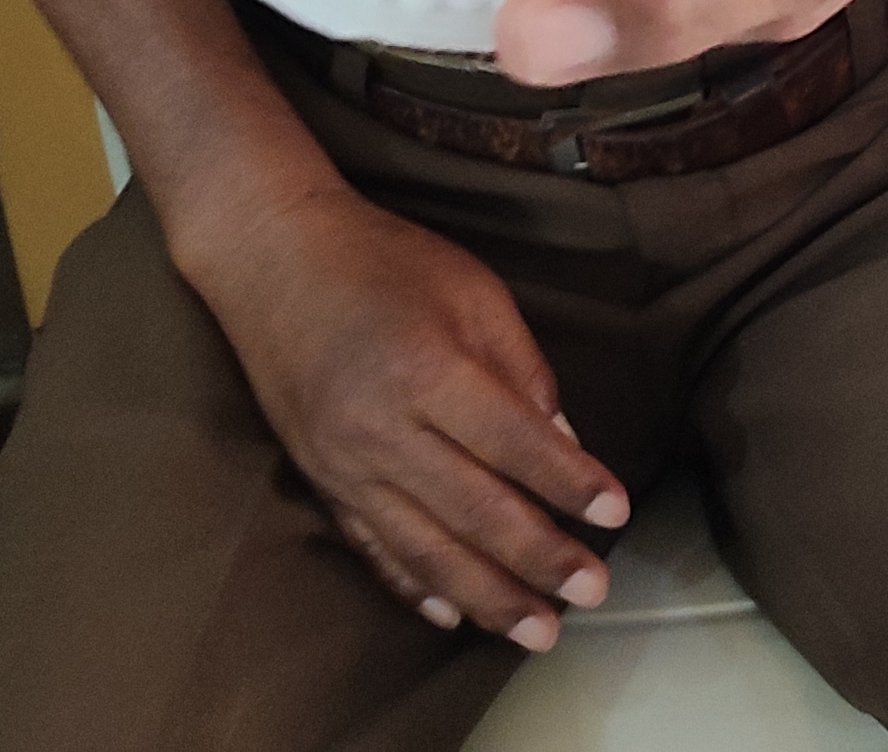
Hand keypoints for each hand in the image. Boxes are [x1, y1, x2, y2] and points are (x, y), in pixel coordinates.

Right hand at [178, 179, 628, 644]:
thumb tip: (564, 443)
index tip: (615, 515)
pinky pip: (371, 548)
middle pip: (473, 510)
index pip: (513, 443)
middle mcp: (382, 428)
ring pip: (424, 547)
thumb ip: (522, 370)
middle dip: (539, 559)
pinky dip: (413, 586)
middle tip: (593, 592)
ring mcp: (343, 464)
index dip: (569, 483)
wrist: (271, 257)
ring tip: (538, 630)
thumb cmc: (384, 262)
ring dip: (487, 596)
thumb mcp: (473, 292)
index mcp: (428, 368)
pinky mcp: (318, 480)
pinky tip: (452, 614)